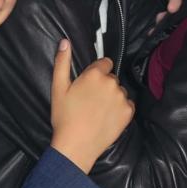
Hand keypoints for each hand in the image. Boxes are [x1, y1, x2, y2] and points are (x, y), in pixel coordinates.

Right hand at [47, 39, 133, 171]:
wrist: (76, 145)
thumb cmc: (65, 117)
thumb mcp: (58, 88)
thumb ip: (62, 62)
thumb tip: (65, 42)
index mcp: (94, 74)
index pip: (104, 62)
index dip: (97, 72)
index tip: (89, 84)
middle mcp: (111, 83)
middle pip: (111, 78)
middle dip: (103, 85)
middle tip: (90, 101)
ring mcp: (121, 97)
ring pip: (119, 91)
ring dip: (112, 97)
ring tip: (98, 111)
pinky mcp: (128, 112)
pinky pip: (127, 104)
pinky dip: (120, 109)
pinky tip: (107, 117)